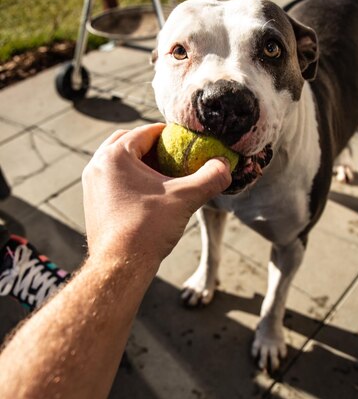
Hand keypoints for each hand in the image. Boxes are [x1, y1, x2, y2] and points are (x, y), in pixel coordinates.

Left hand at [82, 124, 230, 272]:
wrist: (120, 266)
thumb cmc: (148, 229)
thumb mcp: (185, 199)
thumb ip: (209, 178)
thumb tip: (226, 165)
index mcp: (115, 155)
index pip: (146, 132)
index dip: (170, 135)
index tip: (187, 141)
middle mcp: (97, 165)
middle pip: (128, 142)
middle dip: (152, 146)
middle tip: (174, 155)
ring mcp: (91, 184)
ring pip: (118, 161)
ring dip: (140, 162)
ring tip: (163, 174)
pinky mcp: (92, 202)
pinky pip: (112, 179)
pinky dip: (129, 179)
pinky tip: (149, 194)